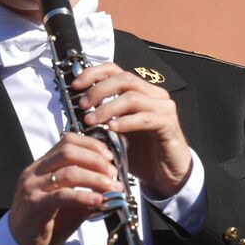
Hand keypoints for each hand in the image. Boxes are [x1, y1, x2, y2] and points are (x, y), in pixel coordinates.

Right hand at [9, 133, 122, 244]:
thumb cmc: (46, 222)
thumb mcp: (69, 202)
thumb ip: (87, 191)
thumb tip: (114, 186)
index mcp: (41, 166)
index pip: (67, 141)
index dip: (91, 145)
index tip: (109, 156)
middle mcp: (34, 172)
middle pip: (68, 152)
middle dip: (96, 160)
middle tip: (113, 172)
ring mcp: (32, 187)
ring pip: (69, 172)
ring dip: (96, 178)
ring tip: (112, 187)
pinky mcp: (35, 205)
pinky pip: (63, 195)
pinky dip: (85, 196)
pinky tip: (100, 200)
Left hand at [72, 63, 192, 196]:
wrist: (165, 174)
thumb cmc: (141, 152)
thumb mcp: (118, 131)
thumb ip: (104, 117)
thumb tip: (77, 110)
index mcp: (142, 91)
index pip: (116, 71)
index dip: (94, 73)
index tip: (76, 85)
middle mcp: (155, 95)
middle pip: (124, 79)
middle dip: (98, 90)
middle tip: (82, 105)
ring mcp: (164, 108)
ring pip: (133, 97)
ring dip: (107, 108)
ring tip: (91, 121)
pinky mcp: (169, 124)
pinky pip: (145, 118)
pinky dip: (126, 122)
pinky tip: (112, 129)